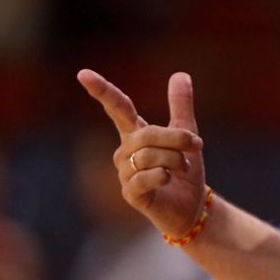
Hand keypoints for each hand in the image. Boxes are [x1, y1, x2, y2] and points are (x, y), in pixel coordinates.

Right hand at [77, 69, 206, 238]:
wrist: (192, 205)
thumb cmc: (185, 170)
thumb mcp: (188, 134)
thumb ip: (181, 106)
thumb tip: (180, 74)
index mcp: (135, 133)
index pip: (117, 107)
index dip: (101, 90)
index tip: (83, 73)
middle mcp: (125, 151)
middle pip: (147, 134)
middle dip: (176, 138)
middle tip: (197, 145)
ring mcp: (125, 173)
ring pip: (149, 156)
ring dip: (176, 160)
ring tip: (183, 169)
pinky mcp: (130, 193)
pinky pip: (146, 177)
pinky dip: (163, 176)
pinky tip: (168, 180)